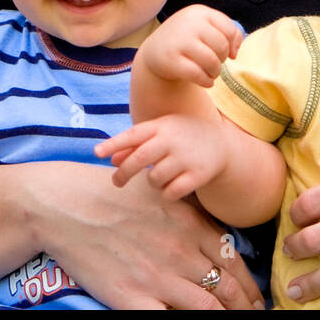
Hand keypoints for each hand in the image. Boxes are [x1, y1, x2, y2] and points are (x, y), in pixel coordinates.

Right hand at [30, 161, 262, 308]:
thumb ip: (192, 217)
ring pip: (206, 308)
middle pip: (226, 288)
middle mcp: (181, 253)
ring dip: (224, 316)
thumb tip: (217, 240)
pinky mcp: (132, 297)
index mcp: (191, 227)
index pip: (233, 262)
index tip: (256, 296)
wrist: (67, 205)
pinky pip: (168, 319)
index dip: (249, 284)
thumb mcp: (163, 196)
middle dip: (244, 305)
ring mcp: (158, 278)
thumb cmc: (114, 195)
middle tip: (255, 313)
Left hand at [95, 115, 227, 198]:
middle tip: (117, 182)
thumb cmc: (183, 136)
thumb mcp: (162, 133)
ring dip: (152, 182)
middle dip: (124, 173)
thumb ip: (136, 144)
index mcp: (162, 126)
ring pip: (154, 179)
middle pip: (140, 158)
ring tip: (161, 176)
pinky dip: (167, 193)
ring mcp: (186, 158)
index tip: (97, 153)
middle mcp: (173, 140)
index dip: (114, 144)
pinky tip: (172, 187)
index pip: (134, 134)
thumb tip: (111, 160)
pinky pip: (170, 193)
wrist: (222, 144)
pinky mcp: (198, 175)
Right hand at [136, 4, 242, 87]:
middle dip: (222, 59)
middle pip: (221, 46)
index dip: (233, 44)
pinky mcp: (170, 60)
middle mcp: (188, 23)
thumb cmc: (187, 39)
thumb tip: (234, 52)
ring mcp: (178, 40)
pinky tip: (206, 82)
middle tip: (215, 64)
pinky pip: (197, 74)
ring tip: (211, 74)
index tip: (229, 54)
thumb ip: (227, 32)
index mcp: (199, 12)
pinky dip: (206, 81)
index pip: (228, 29)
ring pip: (211, 61)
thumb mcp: (205, 27)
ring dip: (215, 72)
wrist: (155, 51)